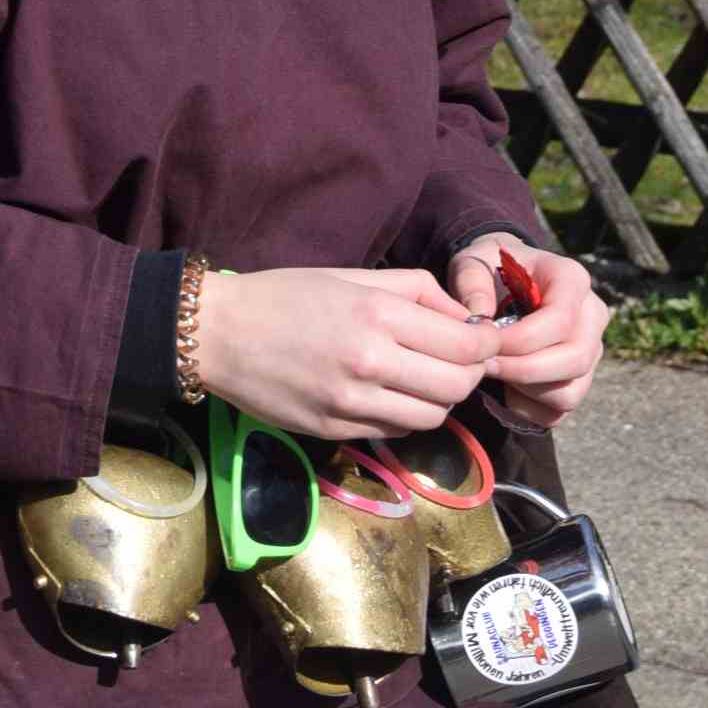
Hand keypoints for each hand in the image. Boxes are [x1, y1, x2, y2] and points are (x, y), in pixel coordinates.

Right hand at [192, 264, 492, 441]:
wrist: (220, 333)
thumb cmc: (287, 295)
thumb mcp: (353, 276)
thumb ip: (415, 290)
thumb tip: (465, 316)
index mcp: (377, 313)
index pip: (466, 345)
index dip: (486, 344)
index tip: (483, 338)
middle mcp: (371, 362)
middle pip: (457, 386)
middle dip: (471, 374)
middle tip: (461, 360)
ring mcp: (352, 403)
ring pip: (432, 416)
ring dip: (441, 399)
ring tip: (426, 378)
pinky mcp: (336, 431)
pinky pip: (396, 431)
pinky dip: (406, 415)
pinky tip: (392, 394)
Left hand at [446, 234, 609, 427]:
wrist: (501, 282)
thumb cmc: (489, 270)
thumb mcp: (472, 263)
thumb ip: (471, 285)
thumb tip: (480, 323)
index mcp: (571, 279)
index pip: (560, 320)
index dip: (520, 340)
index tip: (485, 345)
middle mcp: (592, 315)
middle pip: (574, 360)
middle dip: (524, 370)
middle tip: (485, 364)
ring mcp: (591, 351)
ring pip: (569, 392)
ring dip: (524, 390)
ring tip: (494, 369)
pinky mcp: (579, 380)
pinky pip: (558, 412)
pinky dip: (527, 407)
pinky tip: (505, 384)